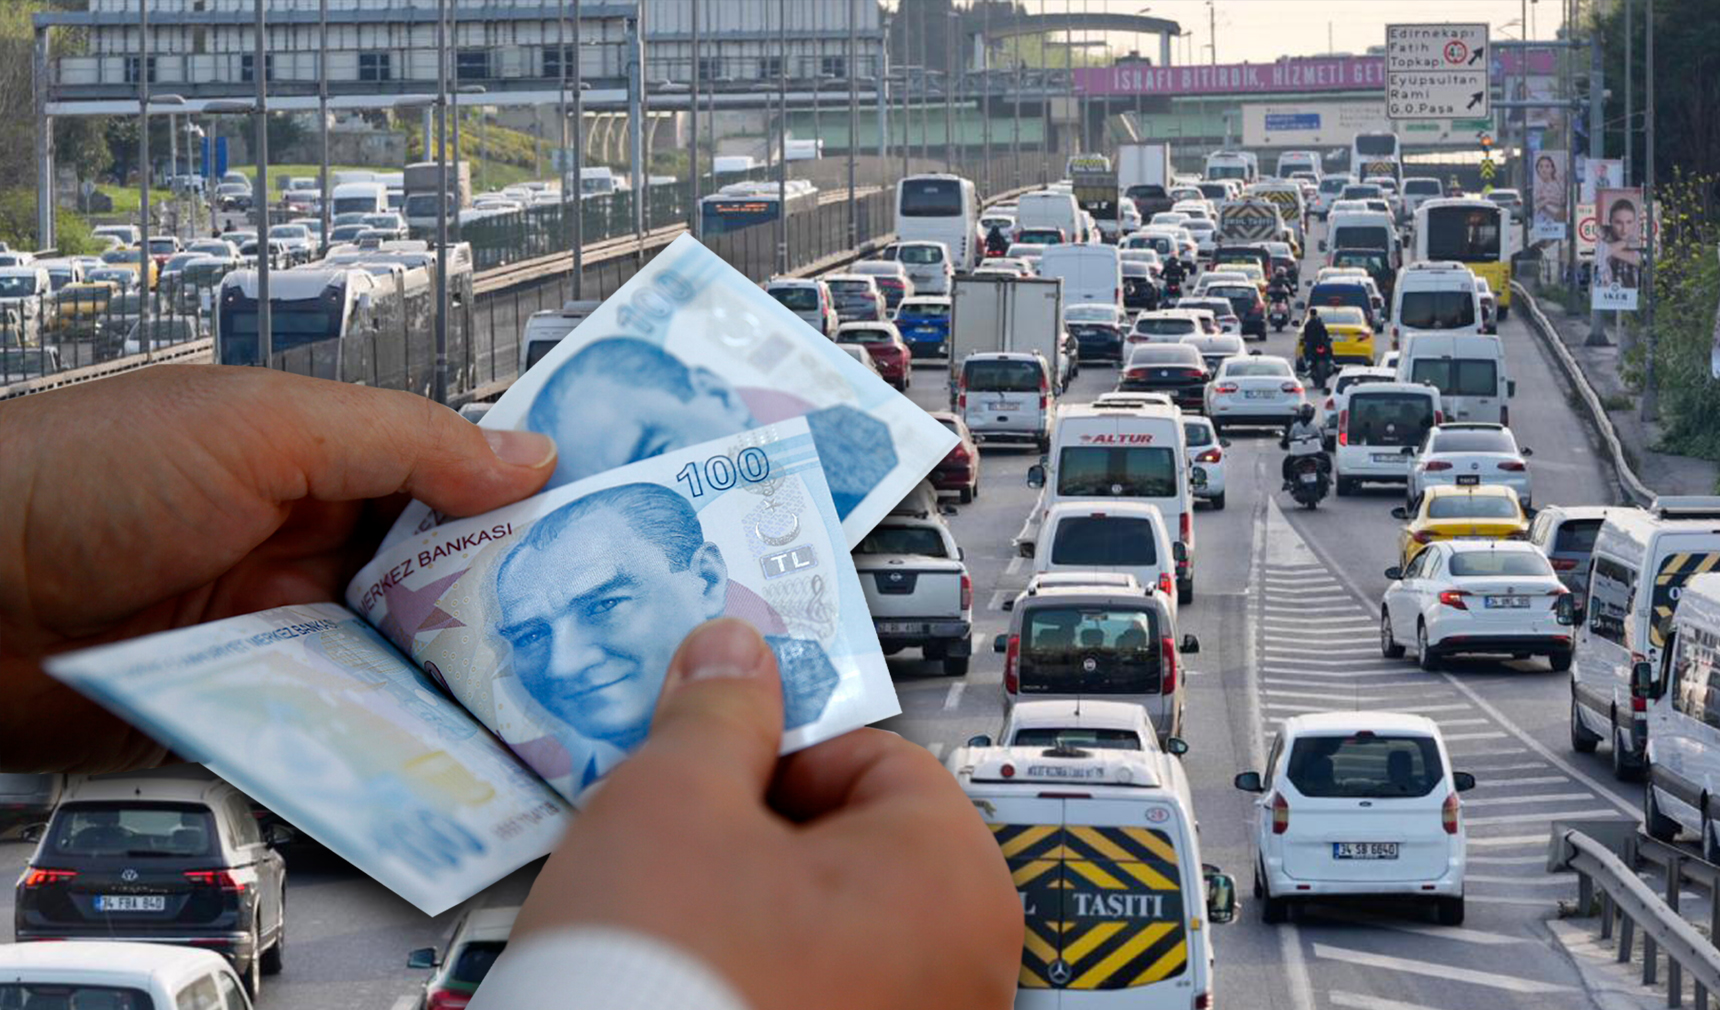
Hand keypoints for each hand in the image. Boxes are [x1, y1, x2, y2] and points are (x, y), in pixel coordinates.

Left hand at [0, 366, 556, 773]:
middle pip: (451, 578)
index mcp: (327, 456)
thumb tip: (531, 455)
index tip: (614, 528)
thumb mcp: (262, 427)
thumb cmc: (81, 476)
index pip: (460, 477)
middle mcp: (317, 542)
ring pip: (412, 657)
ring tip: (545, 696)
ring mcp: (290, 628)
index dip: (533, 501)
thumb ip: (403, 441)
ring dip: (465, 676)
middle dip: (514, 603)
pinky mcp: (258, 704)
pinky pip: (351, 722)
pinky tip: (454, 745)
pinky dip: (399, 734)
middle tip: (594, 632)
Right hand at [508, 618, 1021, 1009]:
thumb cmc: (661, 989)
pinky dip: (764, 978)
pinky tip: (691, 986)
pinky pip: (824, 995)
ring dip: (757, 909)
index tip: (712, 759)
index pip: (880, 758)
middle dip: (764, 833)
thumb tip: (735, 656)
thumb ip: (716, 714)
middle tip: (679, 844)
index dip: (779, 749)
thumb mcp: (671, 804)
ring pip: (838, 931)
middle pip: (864, 848)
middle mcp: (966, 971)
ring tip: (673, 926)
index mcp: (952, 880)